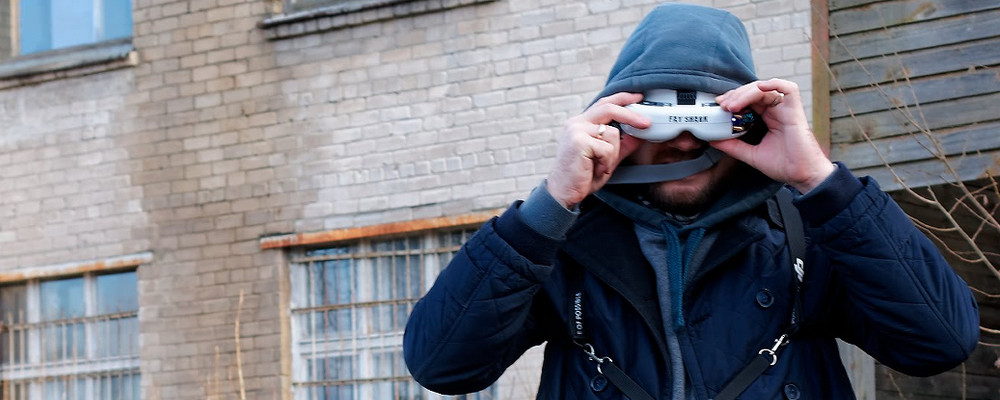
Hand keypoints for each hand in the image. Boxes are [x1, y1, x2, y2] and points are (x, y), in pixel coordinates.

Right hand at [547, 93, 648, 208]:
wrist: (563, 192)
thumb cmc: (582, 176)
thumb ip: (621, 145)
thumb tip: (639, 134)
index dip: (622, 98)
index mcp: (581, 123)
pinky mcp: (579, 142)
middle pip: (610, 108)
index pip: (604, 104)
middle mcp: (576, 123)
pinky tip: (596, 169)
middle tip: (646, 123)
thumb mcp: (607, 158)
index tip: (638, 97)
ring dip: (613, 154)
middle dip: (631, 115)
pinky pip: (607, 148)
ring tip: (601, 166)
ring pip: (613, 133)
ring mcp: (576, 131)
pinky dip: (607, 162)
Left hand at [712, 79, 834, 192]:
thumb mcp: (750, 154)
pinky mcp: (795, 110)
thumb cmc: (784, 165)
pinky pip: (788, 88)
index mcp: (767, 118)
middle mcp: (776, 110)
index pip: (748, 100)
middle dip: (736, 95)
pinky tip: (759, 89)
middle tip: (722, 105)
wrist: (801, 176)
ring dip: (745, 93)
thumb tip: (712, 140)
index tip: (718, 106)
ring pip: (765, 88)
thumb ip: (733, 146)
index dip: (733, 99)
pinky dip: (773, 84)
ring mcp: (786, 109)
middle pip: (754, 91)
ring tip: (732, 105)